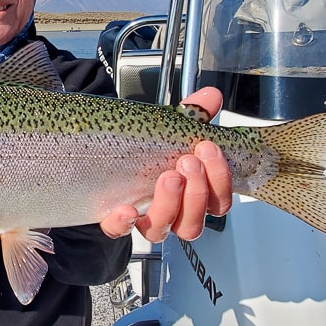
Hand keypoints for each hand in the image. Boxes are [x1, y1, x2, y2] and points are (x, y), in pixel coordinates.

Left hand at [100, 87, 232, 241]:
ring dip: (169, 204)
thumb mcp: (173, 128)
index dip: (219, 180)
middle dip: (196, 192)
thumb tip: (212, 96)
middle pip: (193, 223)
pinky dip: (124, 222)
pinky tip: (128, 208)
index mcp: (192, 194)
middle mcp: (170, 212)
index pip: (217, 202)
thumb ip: (194, 113)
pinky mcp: (113, 218)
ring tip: (168, 177)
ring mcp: (142, 217)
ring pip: (162, 229)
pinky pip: (118, 229)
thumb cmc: (149, 148)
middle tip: (188, 161)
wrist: (106, 151)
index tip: (210, 149)